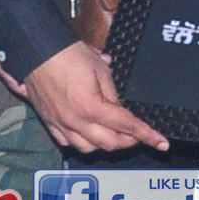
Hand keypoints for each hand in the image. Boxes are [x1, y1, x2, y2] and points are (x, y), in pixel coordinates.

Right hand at [24, 39, 169, 154]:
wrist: (37, 50)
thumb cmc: (67, 54)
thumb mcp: (101, 69)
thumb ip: (112, 94)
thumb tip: (119, 108)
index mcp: (92, 107)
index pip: (127, 126)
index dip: (147, 135)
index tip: (161, 143)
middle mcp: (75, 121)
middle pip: (109, 144)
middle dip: (128, 142)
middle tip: (138, 136)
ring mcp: (60, 124)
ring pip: (87, 148)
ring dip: (104, 144)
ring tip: (115, 134)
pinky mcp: (48, 122)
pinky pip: (67, 142)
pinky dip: (81, 141)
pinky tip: (89, 133)